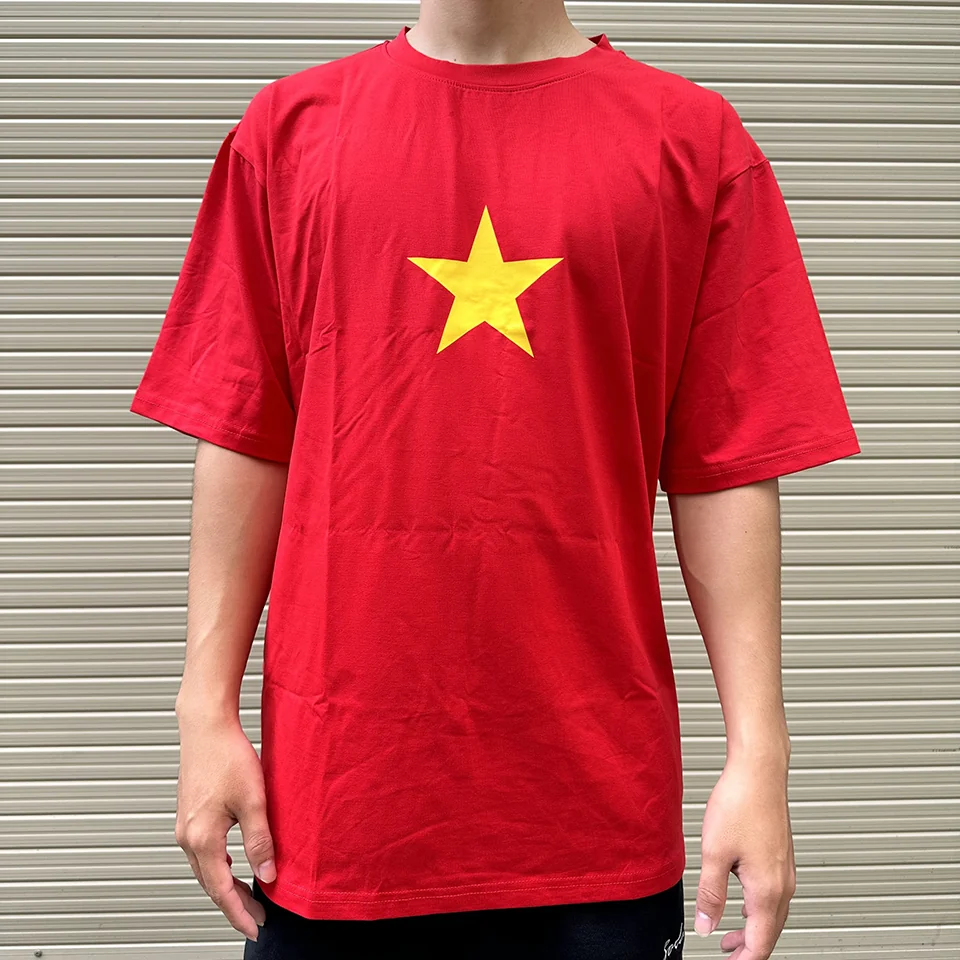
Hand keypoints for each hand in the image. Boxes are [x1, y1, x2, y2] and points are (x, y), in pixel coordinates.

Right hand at [174, 709, 275, 941]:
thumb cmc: (228, 756)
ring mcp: (185, 826)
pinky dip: (218, 866)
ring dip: (225, 885)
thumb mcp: (253, 800)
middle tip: (257, 918)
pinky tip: (232, 864)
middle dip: (234, 904)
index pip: (221, 890)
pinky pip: (202, 852)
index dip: (239, 913)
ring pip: (205, 869)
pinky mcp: (189, 814)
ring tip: (249, 896)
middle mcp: (187, 837)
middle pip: (211, 884)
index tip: (255, 928)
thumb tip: (268, 876)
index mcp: (202, 839)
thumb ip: (260, 841)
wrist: (206, 726)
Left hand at [695, 753, 796, 958]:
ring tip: (727, 933)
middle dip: (747, 949)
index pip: (760, 944)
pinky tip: (742, 900)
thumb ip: (710, 894)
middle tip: (725, 954)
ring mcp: (785, 869)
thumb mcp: (714, 852)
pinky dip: (758, 909)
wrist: (760, 769)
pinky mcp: (781, 855)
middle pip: (769, 932)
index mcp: (767, 890)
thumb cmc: (740, 802)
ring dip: (752, 929)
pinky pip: (773, 895)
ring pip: (773, 914)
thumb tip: (706, 926)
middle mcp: (783, 883)